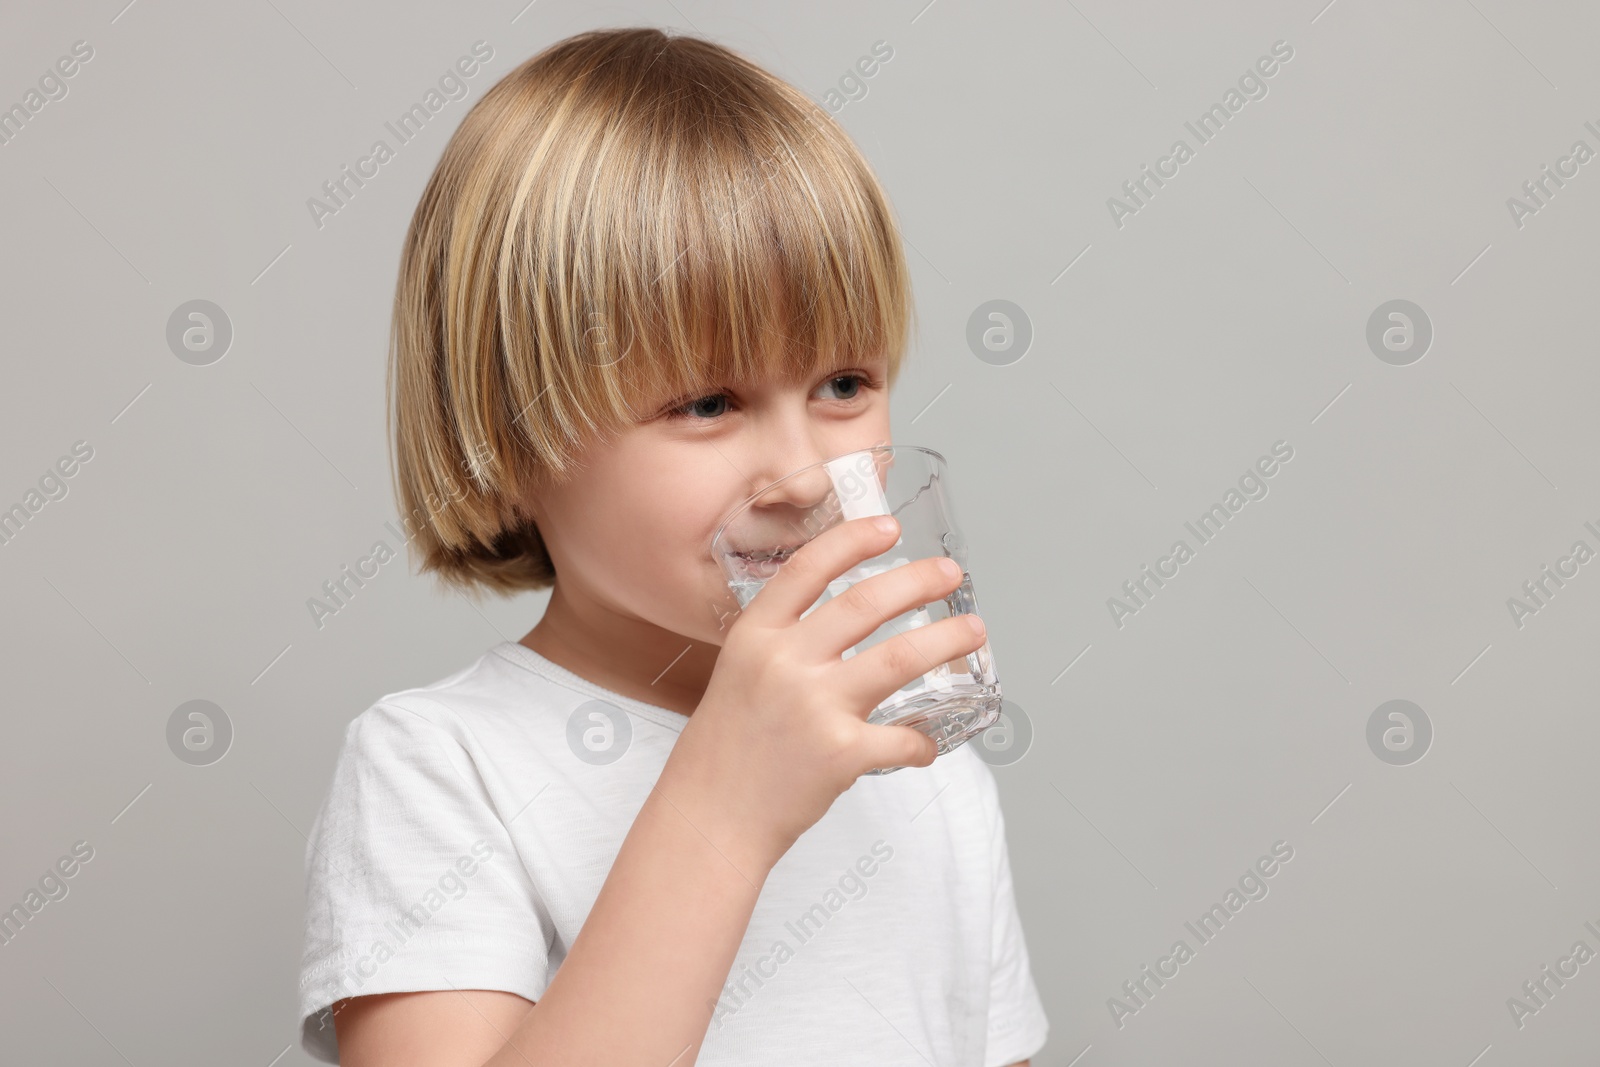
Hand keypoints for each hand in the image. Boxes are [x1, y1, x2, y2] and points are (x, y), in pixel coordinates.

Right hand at [659, 514, 987, 874]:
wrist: (710, 817)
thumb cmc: (725, 751)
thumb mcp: (738, 675)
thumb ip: (782, 645)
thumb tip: (842, 624)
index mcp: (755, 636)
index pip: (809, 568)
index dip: (853, 541)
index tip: (889, 527)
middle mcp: (784, 662)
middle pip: (866, 603)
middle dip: (919, 581)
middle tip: (949, 574)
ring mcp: (815, 706)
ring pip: (902, 657)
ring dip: (948, 639)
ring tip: (973, 631)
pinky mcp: (841, 752)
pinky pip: (903, 737)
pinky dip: (923, 742)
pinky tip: (927, 744)